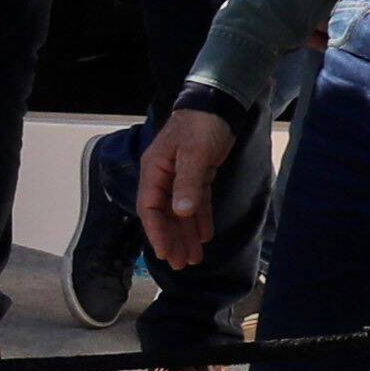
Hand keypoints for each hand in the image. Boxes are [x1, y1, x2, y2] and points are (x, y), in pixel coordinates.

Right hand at [138, 101, 239, 273]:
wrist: (218, 105)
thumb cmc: (200, 126)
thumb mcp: (194, 154)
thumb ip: (187, 184)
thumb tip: (180, 213)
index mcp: (155, 171)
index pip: (150, 208)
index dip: (157, 232)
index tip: (165, 254)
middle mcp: (164, 177)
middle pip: (165, 215)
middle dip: (173, 240)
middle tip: (182, 265)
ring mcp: (180, 177)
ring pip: (181, 212)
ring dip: (187, 234)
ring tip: (195, 259)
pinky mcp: (198, 175)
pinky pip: (196, 203)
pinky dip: (200, 219)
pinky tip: (205, 236)